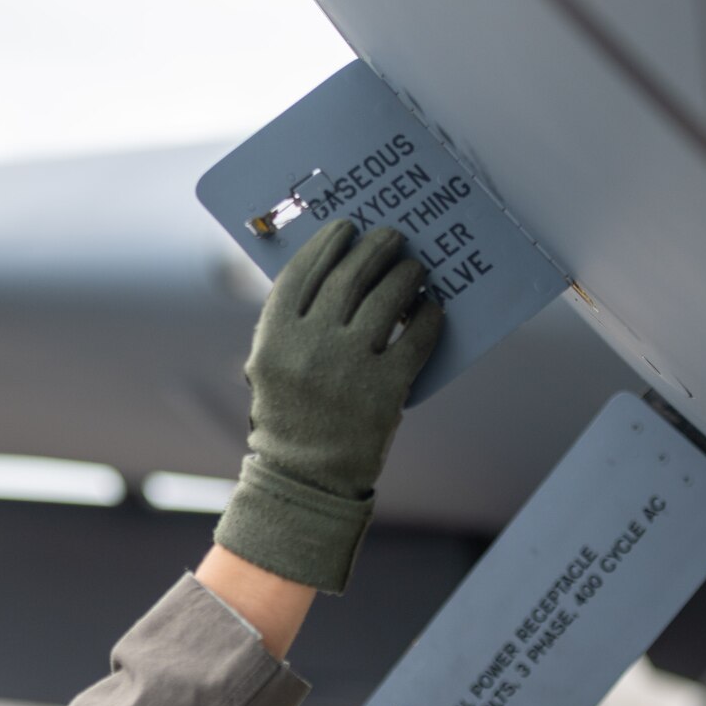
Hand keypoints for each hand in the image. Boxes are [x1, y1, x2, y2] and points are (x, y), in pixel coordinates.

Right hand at [214, 219, 442, 592]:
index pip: (303, 271)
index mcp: (274, 337)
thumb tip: (335, 266)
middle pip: (350, 276)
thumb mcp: (273, 365)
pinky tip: (432, 309)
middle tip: (391, 238)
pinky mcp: (385, 388)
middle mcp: (310, 346)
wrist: (308, 477)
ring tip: (414, 269)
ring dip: (406, 275)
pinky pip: (415, 338)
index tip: (347, 228)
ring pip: (387, 299)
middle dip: (375, 249)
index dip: (328, 243)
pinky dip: (427, 318)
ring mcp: (349, 366)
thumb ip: (293, 321)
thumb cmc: (292, 412)